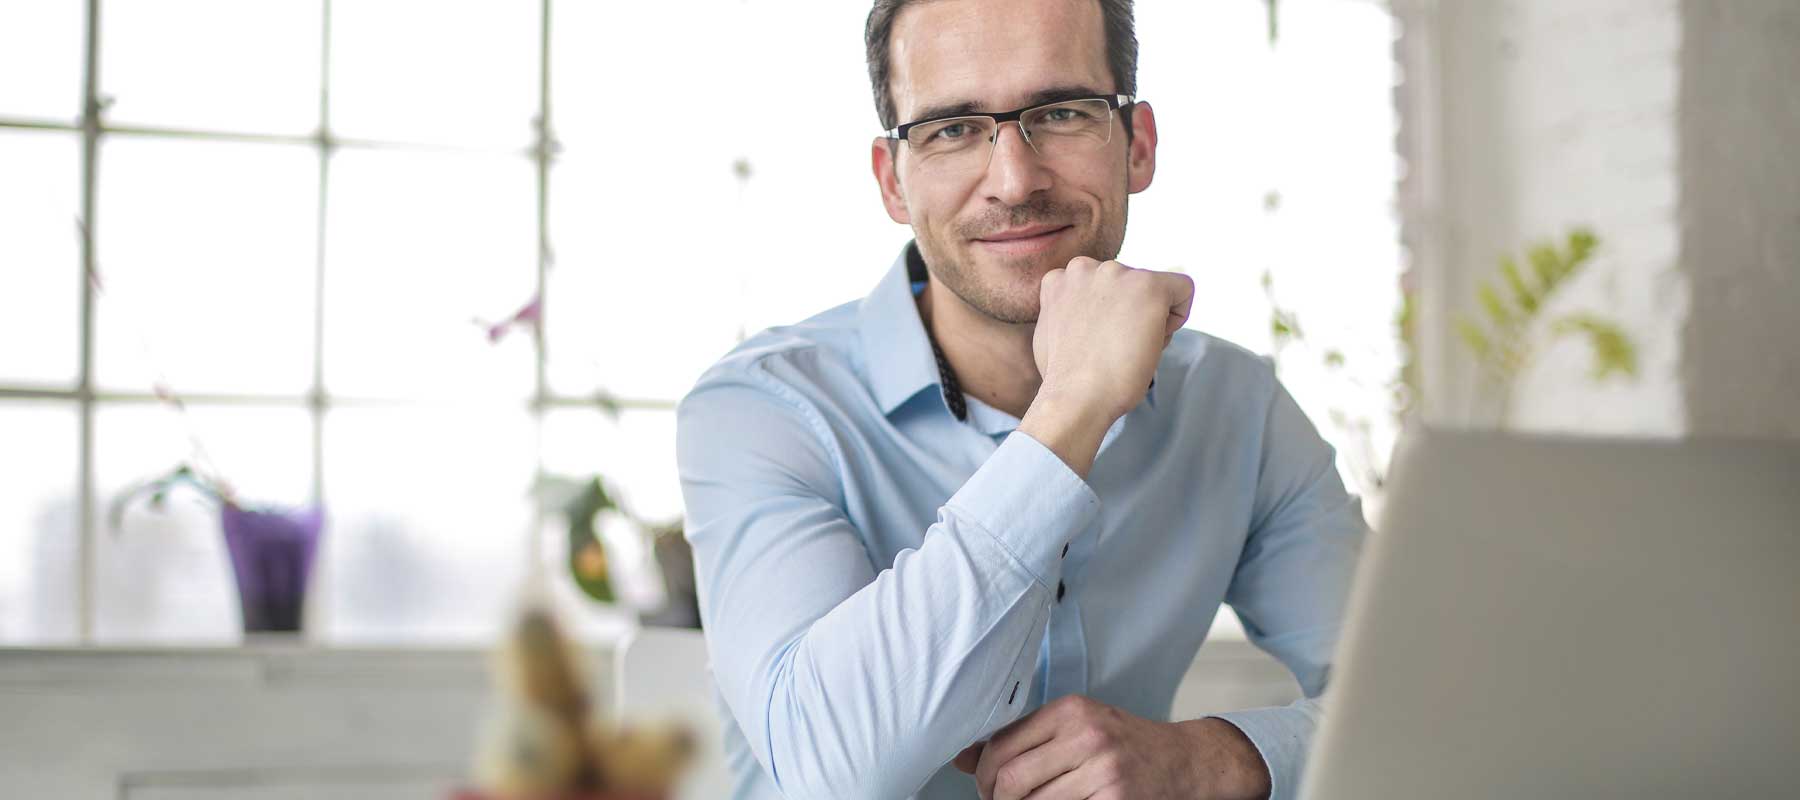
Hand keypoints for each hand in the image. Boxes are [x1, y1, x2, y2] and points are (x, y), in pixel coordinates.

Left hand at [951, 695, 1269, 799]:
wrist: (1189, 762)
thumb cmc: (1125, 745)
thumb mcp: (1076, 728)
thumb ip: (1022, 739)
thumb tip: (961, 758)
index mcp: (1070, 711)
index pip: (1000, 747)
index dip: (981, 776)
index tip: (986, 789)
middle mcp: (1087, 736)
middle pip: (1009, 781)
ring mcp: (1104, 771)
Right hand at [1019, 258, 1192, 477]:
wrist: (1076, 398)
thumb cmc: (1066, 380)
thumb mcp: (1054, 334)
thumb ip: (1071, 312)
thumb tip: (1095, 312)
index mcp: (1059, 279)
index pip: (1101, 287)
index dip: (1109, 317)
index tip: (1100, 341)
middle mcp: (1084, 267)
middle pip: (1128, 286)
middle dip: (1129, 315)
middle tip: (1116, 348)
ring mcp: (1115, 273)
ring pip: (1153, 290)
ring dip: (1150, 318)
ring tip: (1130, 347)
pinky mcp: (1148, 285)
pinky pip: (1183, 289)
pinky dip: (1179, 315)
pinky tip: (1156, 339)